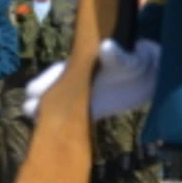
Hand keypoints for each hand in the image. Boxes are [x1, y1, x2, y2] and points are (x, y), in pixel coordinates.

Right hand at [23, 38, 160, 120]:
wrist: (151, 74)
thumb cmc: (136, 59)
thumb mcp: (127, 57)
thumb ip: (117, 55)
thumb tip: (106, 46)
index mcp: (79, 65)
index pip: (55, 73)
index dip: (43, 82)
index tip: (33, 92)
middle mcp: (76, 81)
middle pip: (51, 90)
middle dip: (38, 99)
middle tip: (30, 110)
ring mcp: (83, 96)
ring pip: (58, 105)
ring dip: (46, 114)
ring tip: (37, 123)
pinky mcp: (93, 110)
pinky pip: (74, 118)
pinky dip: (64, 126)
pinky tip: (54, 135)